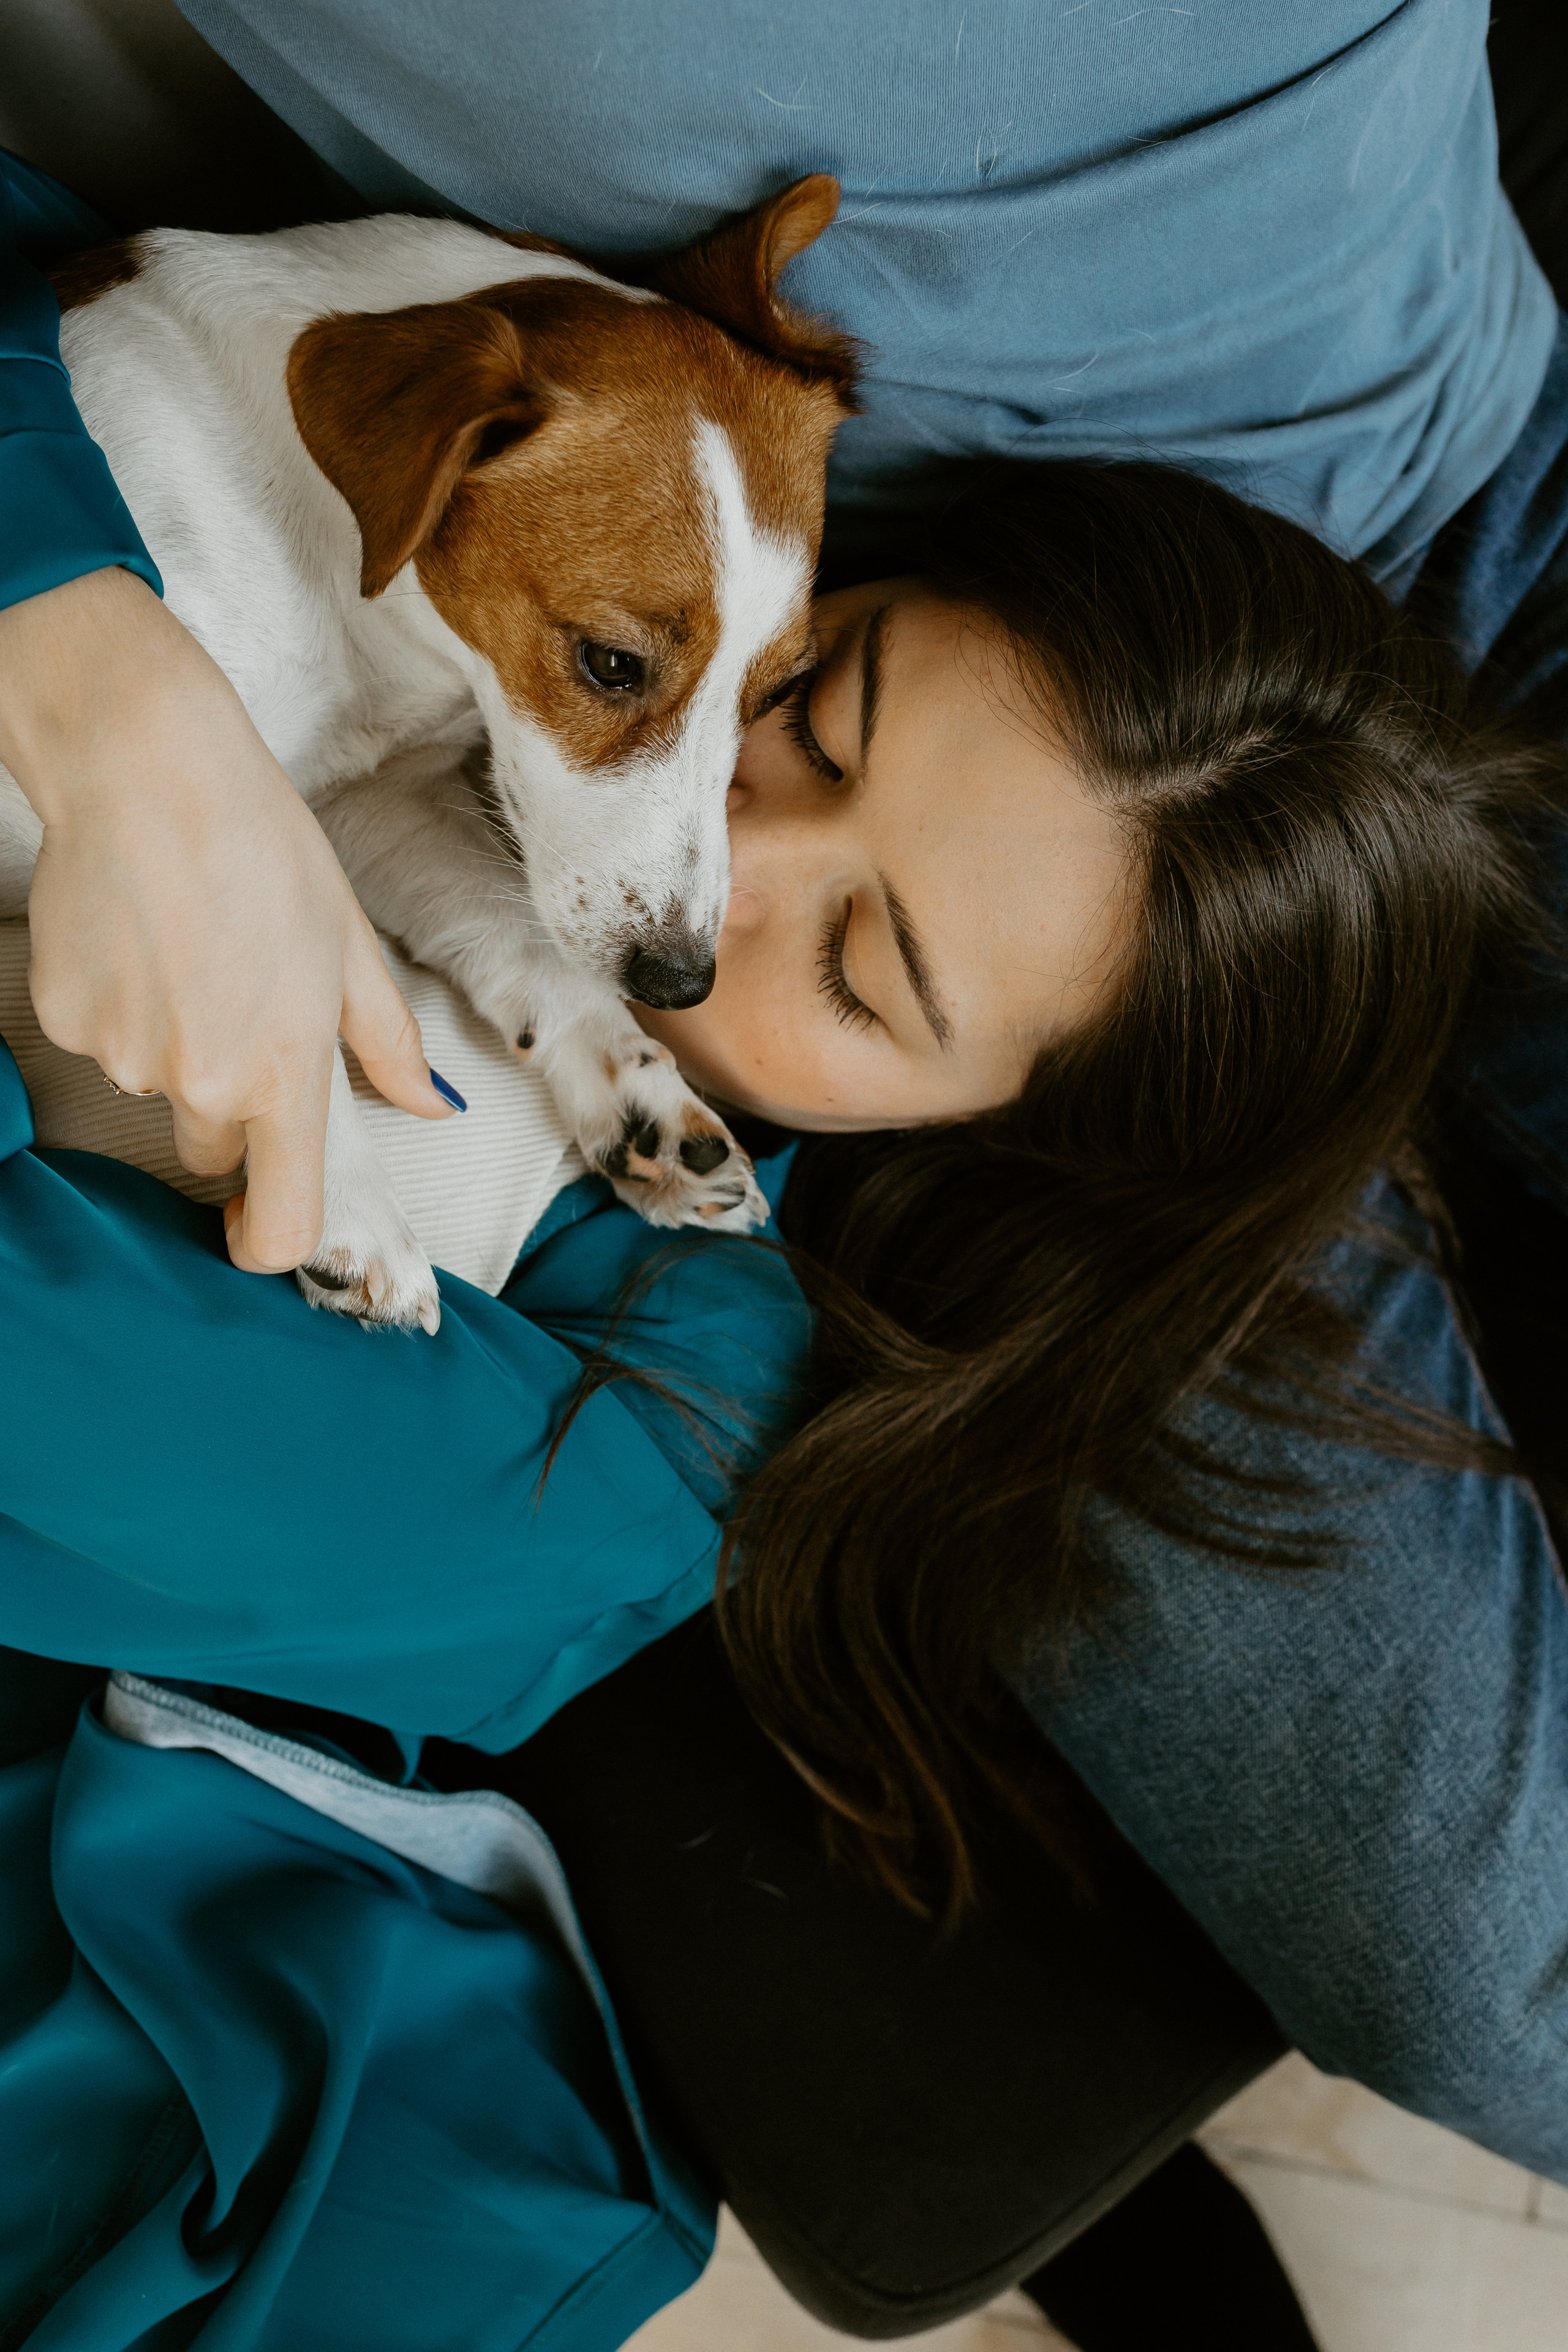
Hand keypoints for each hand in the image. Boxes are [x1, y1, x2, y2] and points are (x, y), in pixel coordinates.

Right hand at [0, 567, 455, 1273]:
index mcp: (283, 1076)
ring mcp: (123, 1056)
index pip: (278, 1227)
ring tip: (189, 947)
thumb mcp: (349, 947)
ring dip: (174, 1042)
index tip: (260, 1219)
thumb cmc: (263, 847)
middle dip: (229, 1100)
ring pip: (154, 1085)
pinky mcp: (62, 1020)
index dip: (268, 1242)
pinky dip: (120, 1007)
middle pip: (212, 1146)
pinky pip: (102, 1042)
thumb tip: (429, 1106)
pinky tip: (138, 936)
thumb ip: (388, 1045)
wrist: (146, 768)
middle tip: (239, 1002)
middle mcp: (197, 1084)